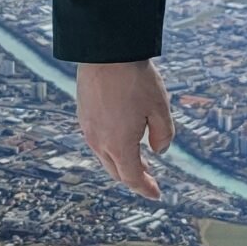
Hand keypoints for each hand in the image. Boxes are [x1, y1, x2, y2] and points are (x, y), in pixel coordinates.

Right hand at [75, 59, 171, 199]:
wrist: (106, 51)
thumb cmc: (136, 79)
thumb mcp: (160, 108)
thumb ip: (163, 135)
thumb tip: (158, 151)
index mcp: (119, 145)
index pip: (133, 178)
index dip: (145, 189)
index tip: (157, 194)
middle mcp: (99, 141)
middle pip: (116, 171)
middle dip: (134, 178)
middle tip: (150, 178)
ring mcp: (88, 128)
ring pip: (105, 157)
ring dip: (122, 162)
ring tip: (139, 159)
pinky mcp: (83, 114)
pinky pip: (97, 141)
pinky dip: (111, 147)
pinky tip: (122, 137)